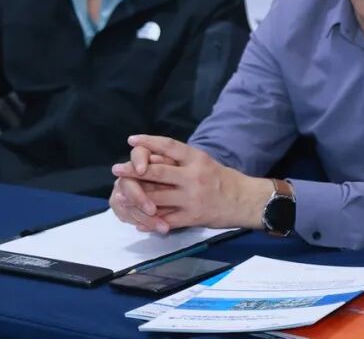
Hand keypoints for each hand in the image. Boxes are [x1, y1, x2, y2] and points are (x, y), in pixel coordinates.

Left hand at [110, 135, 273, 232]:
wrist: (246, 201)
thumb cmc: (224, 180)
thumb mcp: (205, 162)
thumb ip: (182, 162)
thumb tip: (153, 160)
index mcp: (197, 159)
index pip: (169, 146)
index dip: (149, 142)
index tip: (132, 140)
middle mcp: (193, 176)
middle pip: (158, 172)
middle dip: (134, 171)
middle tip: (117, 169)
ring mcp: (192, 198)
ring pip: (158, 198)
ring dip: (137, 198)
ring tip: (122, 196)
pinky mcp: (193, 216)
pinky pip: (167, 220)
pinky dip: (150, 222)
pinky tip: (138, 222)